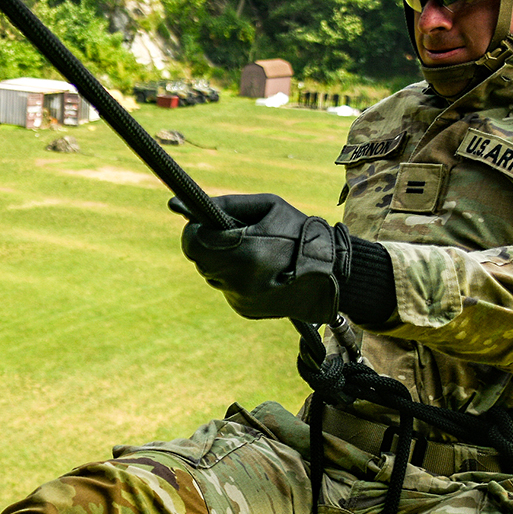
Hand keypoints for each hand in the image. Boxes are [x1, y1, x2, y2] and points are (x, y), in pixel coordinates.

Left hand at [173, 192, 349, 322]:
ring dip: (222, 261)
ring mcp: (240, 298)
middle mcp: (239, 280)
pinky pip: (226, 288)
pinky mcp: (244, 309)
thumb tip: (180, 205)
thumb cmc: (299, 231)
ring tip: (250, 252)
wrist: (332, 274)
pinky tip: (258, 270)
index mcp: (245, 251)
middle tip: (232, 236)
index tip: (203, 223)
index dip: (194, 230)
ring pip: (212, 274)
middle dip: (209, 245)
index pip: (193, 242)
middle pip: (199, 259)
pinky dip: (235, 277)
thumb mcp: (268, 206)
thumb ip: (227, 204)